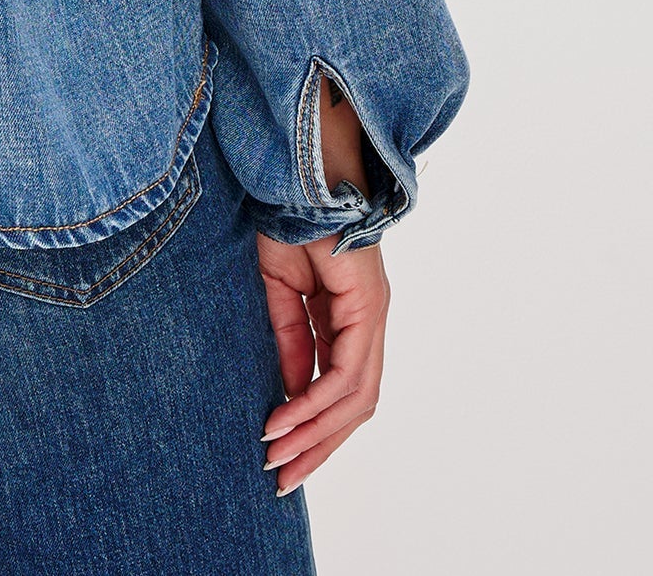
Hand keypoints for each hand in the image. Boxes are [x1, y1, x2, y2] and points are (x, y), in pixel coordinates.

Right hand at [255, 229, 388, 494]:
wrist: (297, 175)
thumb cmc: (288, 222)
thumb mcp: (279, 296)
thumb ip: (289, 343)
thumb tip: (290, 395)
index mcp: (348, 318)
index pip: (341, 391)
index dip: (313, 428)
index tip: (279, 454)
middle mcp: (368, 322)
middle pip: (354, 406)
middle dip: (318, 445)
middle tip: (284, 476)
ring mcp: (372, 315)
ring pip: (355, 397)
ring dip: (316, 431)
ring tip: (279, 454)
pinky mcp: (368, 307)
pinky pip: (346, 371)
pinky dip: (315, 400)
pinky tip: (286, 416)